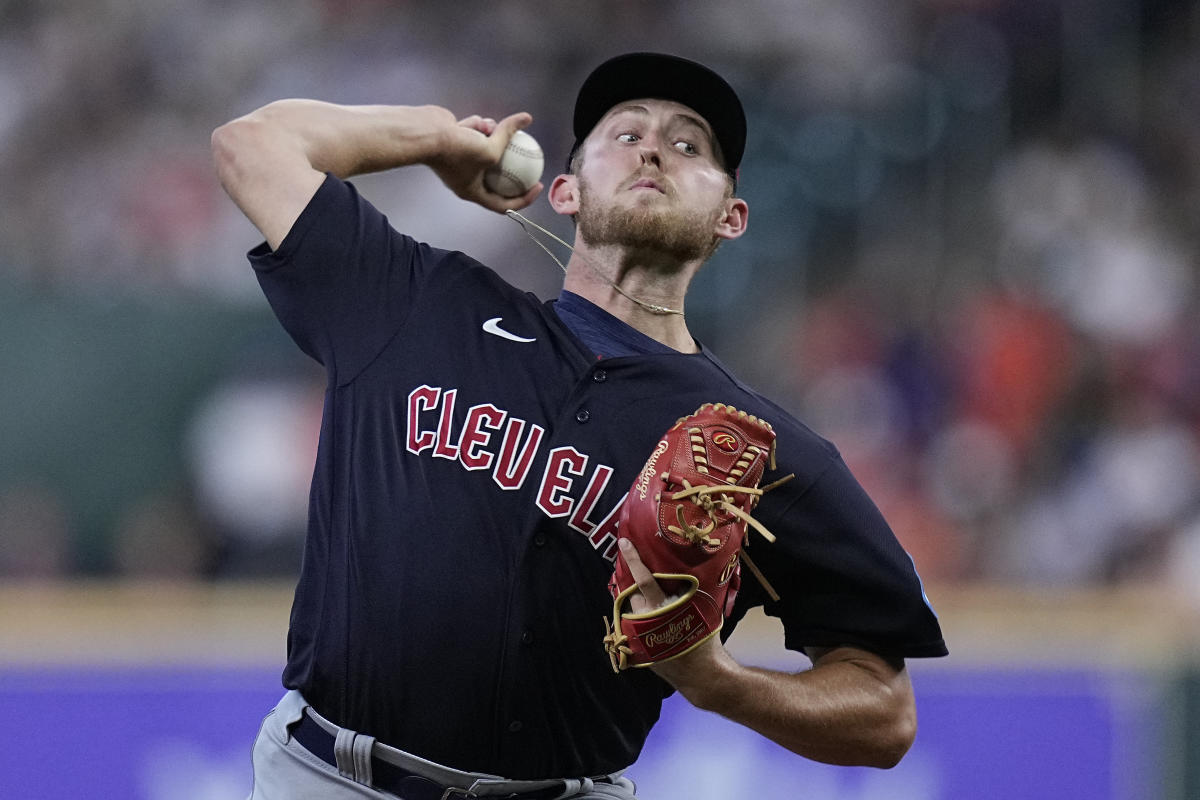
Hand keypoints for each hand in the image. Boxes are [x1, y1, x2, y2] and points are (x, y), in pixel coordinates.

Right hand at [427, 111, 542, 212]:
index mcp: (472, 192)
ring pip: (485, 149)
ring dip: (492, 137)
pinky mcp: (455, 143)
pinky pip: (474, 135)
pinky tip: (479, 120)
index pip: (503, 204)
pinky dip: (477, 127)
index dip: (523, 199)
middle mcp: (465, 179)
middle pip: (496, 176)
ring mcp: (459, 160)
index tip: (537, 185)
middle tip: (529, 158)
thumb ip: (508, 135)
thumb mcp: (490, 149)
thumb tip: (526, 119)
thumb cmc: (456, 150)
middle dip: (511, 165)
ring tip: (494, 127)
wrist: (426, 133)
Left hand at [617, 537, 734, 692]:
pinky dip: (642, 623)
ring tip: (656, 608)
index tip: (623, 541)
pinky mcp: (637, 649)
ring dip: (640, 606)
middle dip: (636, 586)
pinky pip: (634, 628)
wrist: (701, 675)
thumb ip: (689, 592)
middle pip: (632, 594)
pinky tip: (655, 626)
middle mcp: (645, 621)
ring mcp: (638, 636)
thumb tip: (692, 572)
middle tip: (644, 579)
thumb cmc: (706, 641)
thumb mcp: (701, 610)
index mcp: (661, 608)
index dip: (633, 558)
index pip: (643, 578)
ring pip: (633, 611)